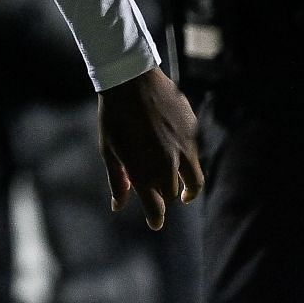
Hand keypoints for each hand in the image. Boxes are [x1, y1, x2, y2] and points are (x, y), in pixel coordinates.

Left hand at [98, 66, 202, 228]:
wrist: (131, 81)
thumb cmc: (113, 116)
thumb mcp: (109, 150)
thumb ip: (118, 180)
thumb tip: (118, 206)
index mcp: (143, 172)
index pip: (156, 209)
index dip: (155, 219)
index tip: (154, 223)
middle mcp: (167, 165)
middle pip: (172, 194)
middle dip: (164, 196)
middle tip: (157, 194)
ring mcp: (183, 149)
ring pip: (193, 182)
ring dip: (187, 189)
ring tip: (184, 192)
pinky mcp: (193, 134)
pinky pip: (194, 156)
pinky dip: (187, 163)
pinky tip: (177, 156)